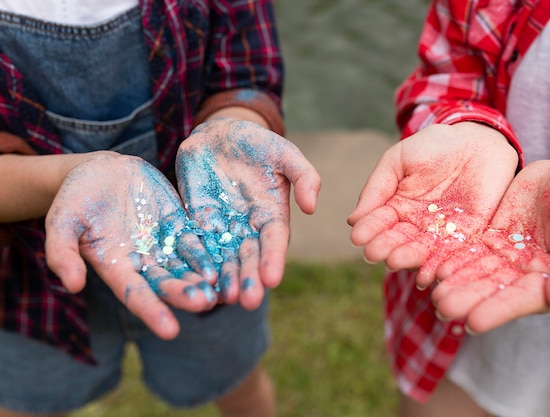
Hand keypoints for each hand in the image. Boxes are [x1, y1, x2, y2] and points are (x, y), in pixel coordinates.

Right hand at [45, 152, 218, 339]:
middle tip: (204, 304)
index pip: (135, 294)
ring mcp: (163, 244)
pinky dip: (211, 251)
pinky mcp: (179, 224)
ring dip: (203, 278)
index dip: (152, 311)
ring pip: (187, 266)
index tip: (170, 331)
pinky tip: (227, 259)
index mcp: (116, 266)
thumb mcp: (61, 221)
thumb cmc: (75, 198)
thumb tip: (72, 285)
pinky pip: (197, 240)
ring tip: (221, 289)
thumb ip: (63, 252)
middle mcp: (143, 261)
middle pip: (167, 282)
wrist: (101, 172)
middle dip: (185, 294)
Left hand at [176, 118, 320, 308]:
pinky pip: (196, 244)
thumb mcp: (285, 153)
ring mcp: (222, 226)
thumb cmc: (257, 142)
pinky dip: (198, 262)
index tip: (272, 278)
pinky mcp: (197, 222)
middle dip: (249, 278)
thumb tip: (311, 207)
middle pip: (249, 257)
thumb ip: (304, 176)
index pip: (274, 241)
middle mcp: (249, 227)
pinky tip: (195, 280)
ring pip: (224, 258)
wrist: (219, 133)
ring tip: (223, 299)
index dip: (273, 259)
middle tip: (248, 301)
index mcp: (272, 214)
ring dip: (224, 279)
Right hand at [347, 122, 518, 287]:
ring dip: (408, 258)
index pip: (379, 222)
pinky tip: (429, 276)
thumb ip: (378, 187)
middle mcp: (415, 225)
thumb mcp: (399, 160)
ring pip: (422, 250)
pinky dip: (441, 266)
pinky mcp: (468, 236)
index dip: (368, 230)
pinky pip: (453, 254)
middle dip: (385, 247)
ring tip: (394, 262)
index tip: (357, 237)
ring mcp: (440, 233)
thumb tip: (353, 219)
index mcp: (395, 208)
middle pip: (398, 241)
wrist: (477, 141)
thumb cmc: (432, 146)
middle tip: (373, 254)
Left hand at [432, 158, 549, 331]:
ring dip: (455, 284)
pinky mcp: (490, 239)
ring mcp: (505, 257)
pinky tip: (432, 268)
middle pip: (493, 290)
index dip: (499, 310)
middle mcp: (525, 274)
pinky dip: (451, 260)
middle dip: (468, 299)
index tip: (474, 322)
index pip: (523, 300)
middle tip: (442, 308)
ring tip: (432, 294)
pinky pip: (468, 251)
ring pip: (476, 273)